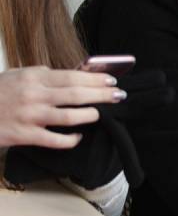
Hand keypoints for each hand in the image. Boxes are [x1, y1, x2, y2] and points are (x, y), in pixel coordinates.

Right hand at [4, 70, 173, 189]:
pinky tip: (78, 137)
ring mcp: (29, 116)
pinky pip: (55, 140)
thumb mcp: (20, 76)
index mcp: (33, 77)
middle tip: (118, 96)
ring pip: (69, 116)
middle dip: (101, 95)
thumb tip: (77, 76)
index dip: (96, 79)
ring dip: (90, 115)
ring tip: (99, 114)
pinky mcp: (23, 135)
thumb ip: (45, 76)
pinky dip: (71, 139)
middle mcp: (33, 95)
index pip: (73, 76)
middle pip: (76, 94)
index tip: (112, 80)